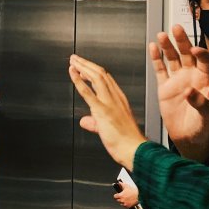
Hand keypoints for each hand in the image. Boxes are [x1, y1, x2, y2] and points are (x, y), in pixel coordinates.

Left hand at [69, 54, 145, 169]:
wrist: (135, 150)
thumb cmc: (127, 143)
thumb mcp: (108, 129)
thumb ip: (94, 123)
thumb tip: (84, 121)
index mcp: (120, 100)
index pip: (107, 80)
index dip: (94, 71)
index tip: (84, 67)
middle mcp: (116, 98)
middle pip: (101, 74)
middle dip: (87, 64)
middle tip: (75, 58)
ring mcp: (110, 103)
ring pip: (96, 77)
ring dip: (83, 67)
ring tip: (73, 61)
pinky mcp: (103, 111)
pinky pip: (89, 92)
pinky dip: (79, 80)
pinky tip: (72, 73)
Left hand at [113, 180, 138, 207]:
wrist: (139, 195)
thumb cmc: (133, 191)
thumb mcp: (126, 186)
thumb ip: (121, 184)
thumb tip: (119, 182)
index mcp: (120, 195)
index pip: (115, 196)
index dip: (116, 195)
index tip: (118, 194)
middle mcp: (122, 200)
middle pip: (117, 200)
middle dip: (119, 198)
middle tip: (123, 195)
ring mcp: (125, 204)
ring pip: (121, 203)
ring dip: (122, 201)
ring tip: (126, 198)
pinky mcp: (128, 206)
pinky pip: (124, 205)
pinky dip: (125, 204)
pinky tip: (128, 201)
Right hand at [151, 24, 208, 160]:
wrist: (188, 139)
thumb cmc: (203, 127)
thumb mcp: (206, 117)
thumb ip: (200, 103)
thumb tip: (190, 91)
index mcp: (206, 81)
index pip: (204, 61)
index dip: (200, 53)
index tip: (194, 49)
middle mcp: (192, 77)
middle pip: (187, 54)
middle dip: (182, 41)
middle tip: (177, 29)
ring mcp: (178, 80)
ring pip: (173, 58)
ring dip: (168, 47)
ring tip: (162, 35)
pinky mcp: (165, 87)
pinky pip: (161, 69)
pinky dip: (157, 59)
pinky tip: (154, 48)